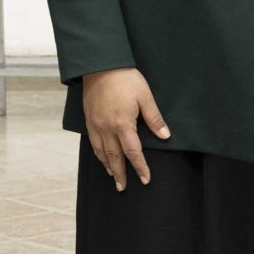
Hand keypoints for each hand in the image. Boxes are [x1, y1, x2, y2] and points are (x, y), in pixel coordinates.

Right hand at [80, 67, 170, 191]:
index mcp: (123, 124)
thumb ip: (154, 119)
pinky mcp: (89, 119)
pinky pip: (93, 141)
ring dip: (107, 165)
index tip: (145, 179)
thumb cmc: (125, 79)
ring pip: (101, 151)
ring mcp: (95, 124)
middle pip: (114, 157)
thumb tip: (165, 136)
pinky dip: (98, 153)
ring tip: (113, 176)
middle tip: (123, 188)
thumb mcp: (145, 97)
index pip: (133, 152)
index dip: (140, 167)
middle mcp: (107, 128)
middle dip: (120, 173)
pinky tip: (102, 157)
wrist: (100, 65)